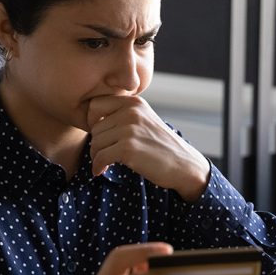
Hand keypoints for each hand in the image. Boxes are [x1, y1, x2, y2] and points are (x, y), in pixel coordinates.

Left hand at [87, 95, 209, 201]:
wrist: (183, 164)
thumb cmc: (161, 146)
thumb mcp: (145, 120)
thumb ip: (123, 114)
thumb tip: (92, 120)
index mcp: (134, 103)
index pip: (96, 104)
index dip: (91, 120)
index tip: (100, 135)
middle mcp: (131, 112)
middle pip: (95, 127)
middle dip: (97, 144)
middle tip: (104, 154)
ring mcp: (130, 130)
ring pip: (95, 143)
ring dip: (96, 156)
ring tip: (104, 163)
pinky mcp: (128, 148)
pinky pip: (100, 157)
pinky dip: (97, 166)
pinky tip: (101, 171)